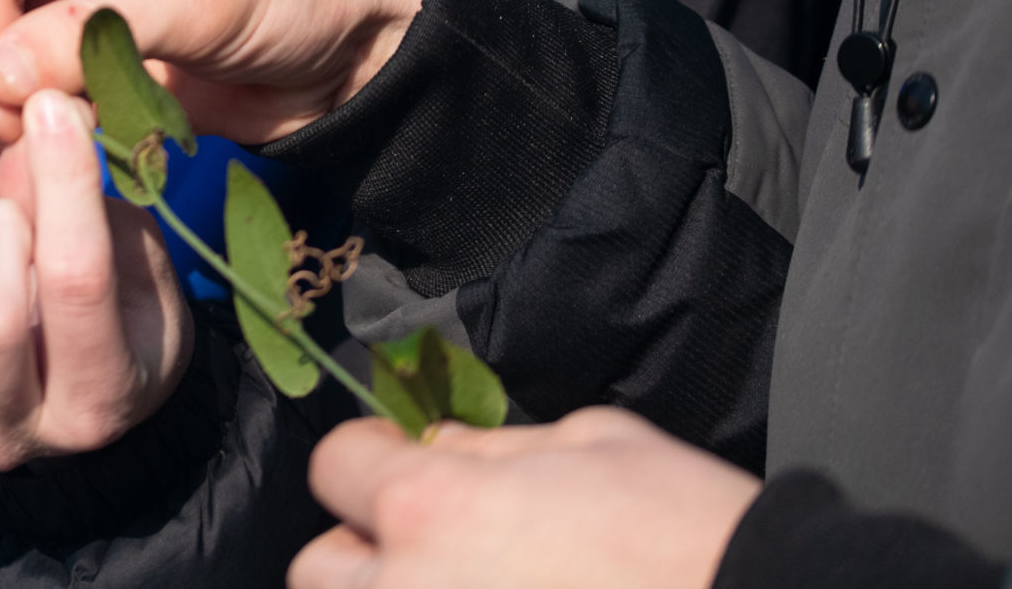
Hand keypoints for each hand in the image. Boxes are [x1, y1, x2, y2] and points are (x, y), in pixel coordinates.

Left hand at [289, 408, 759, 588]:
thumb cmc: (691, 536)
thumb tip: (440, 449)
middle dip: (368, 554)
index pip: (337, 464)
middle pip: (320, 569)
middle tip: (438, 553)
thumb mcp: (595, 443)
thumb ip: (495, 447)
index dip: (375, 459)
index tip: (405, 467)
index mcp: (433, 507)